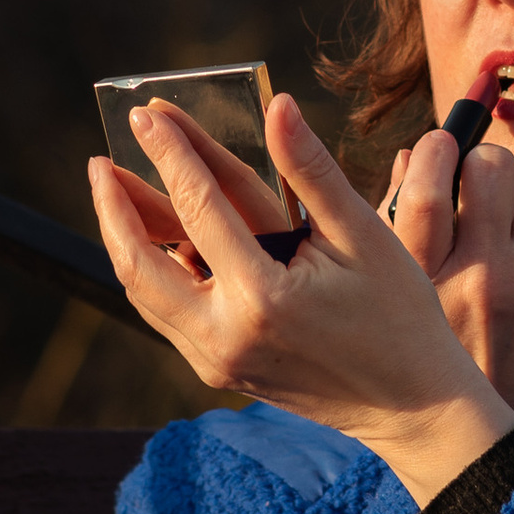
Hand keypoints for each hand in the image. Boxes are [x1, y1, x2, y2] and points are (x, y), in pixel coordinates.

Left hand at [88, 94, 513, 508]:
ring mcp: (215, 360)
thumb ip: (311, 169)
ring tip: (116, 192)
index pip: (199, 207)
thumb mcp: (364, 234)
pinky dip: (153, 271)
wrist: (413, 407)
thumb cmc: (400, 315)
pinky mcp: (218, 371)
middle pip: (141, 262)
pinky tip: (156, 238)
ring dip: (125, 239)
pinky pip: (167, 314)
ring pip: (145, 293)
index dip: (171, 153)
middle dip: (114, 206)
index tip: (146, 114)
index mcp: (263, 297)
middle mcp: (225, 336)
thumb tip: (277, 106)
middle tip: (99, 161)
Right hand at [385, 128, 513, 430]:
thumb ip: (403, 231)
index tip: (435, 144)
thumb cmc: (452, 357)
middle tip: (477, 184)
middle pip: (490, 167)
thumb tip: (410, 156)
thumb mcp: (412, 303)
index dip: (431, 151)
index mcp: (428, 283)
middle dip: (482, 163)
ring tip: (508, 217)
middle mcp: (483, 276)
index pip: (424, 192)